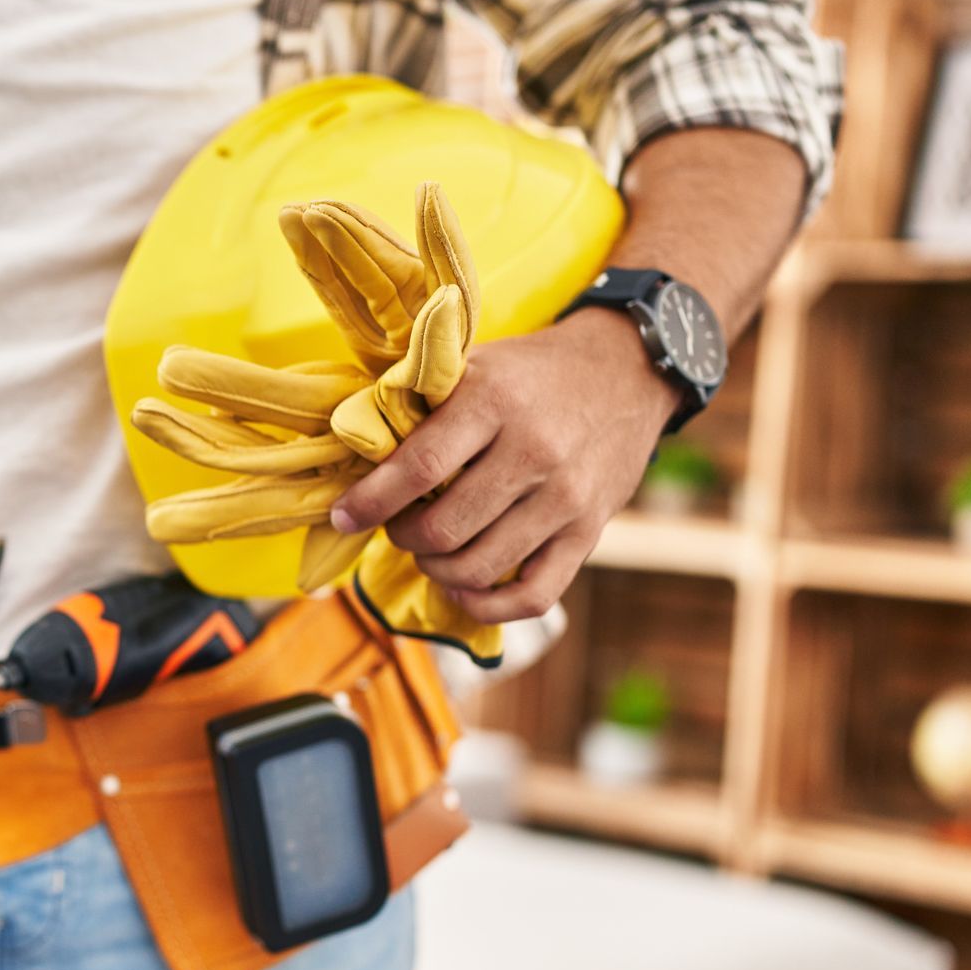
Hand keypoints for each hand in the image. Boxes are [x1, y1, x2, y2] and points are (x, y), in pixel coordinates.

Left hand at [331, 308, 681, 623]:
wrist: (627, 372)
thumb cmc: (531, 372)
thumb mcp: (476, 364)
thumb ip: (421, 400)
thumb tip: (351, 442)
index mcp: (494, 401)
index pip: (418, 467)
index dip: (370, 502)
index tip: (343, 517)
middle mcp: (534, 452)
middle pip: (444, 528)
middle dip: (402, 537)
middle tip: (395, 525)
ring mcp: (565, 498)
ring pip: (478, 567)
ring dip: (435, 569)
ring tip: (427, 550)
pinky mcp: (589, 533)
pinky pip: (533, 597)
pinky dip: (486, 605)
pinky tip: (462, 588)